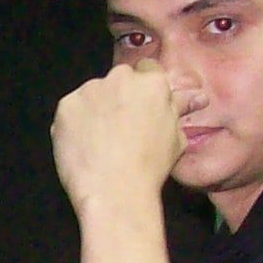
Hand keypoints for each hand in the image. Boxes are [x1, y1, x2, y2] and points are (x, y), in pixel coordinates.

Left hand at [53, 61, 182, 213]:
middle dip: (120, 97)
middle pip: (119, 79)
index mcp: (152, 83)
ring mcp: (90, 90)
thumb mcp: (176, 137)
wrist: (114, 191)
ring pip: (93, 93)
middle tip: (121, 128)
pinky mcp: (66, 105)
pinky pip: (71, 109)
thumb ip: (178, 110)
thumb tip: (196, 97)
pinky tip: (84, 144)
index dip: (143, 91)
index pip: (148, 71)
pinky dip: (74, 123)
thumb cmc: (149, 168)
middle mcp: (121, 78)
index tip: (140, 108)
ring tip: (102, 141)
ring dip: (96, 109)